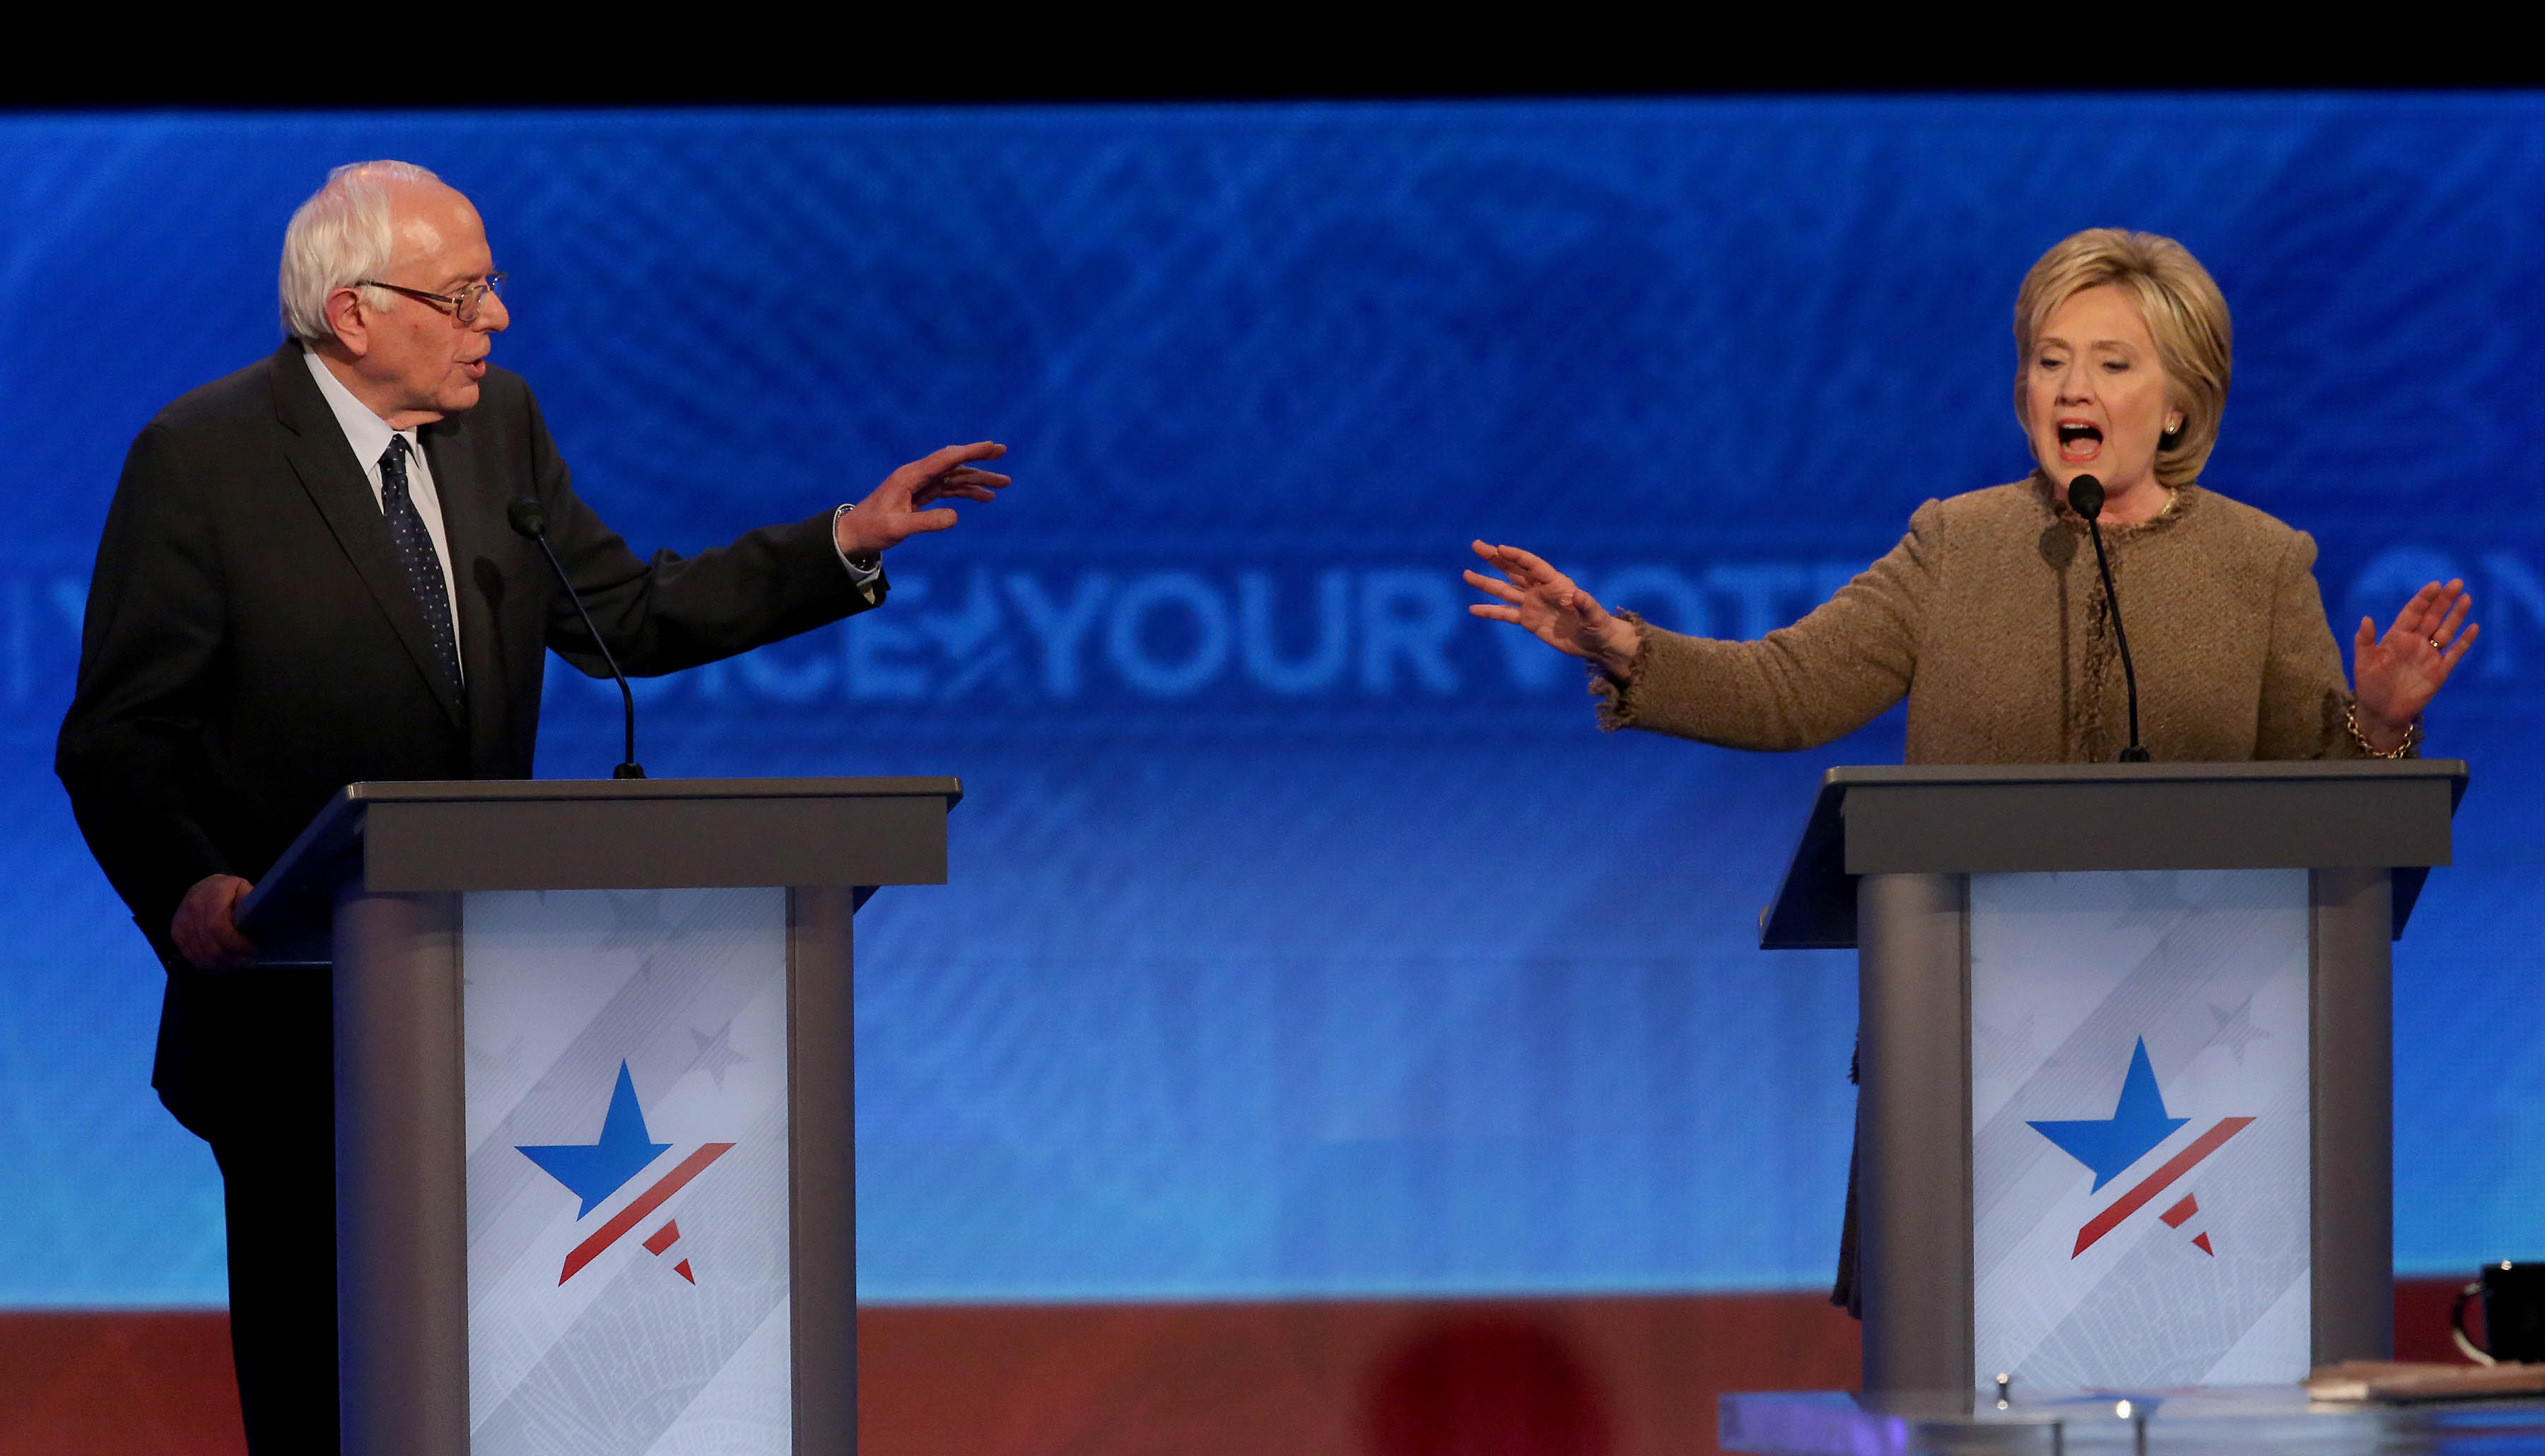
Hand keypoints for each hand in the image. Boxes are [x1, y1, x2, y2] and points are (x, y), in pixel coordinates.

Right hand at [172, 873, 255, 969]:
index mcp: (209, 897)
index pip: (218, 927)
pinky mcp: (177, 936)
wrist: (201, 889)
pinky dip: (212, 964)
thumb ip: (250, 900)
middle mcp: (191, 911)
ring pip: (203, 955)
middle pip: (211, 946)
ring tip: (241, 961)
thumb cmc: (227, 890)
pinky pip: (194, 958)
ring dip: (225, 963)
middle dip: (234, 956)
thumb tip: (258, 913)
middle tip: (251, 957)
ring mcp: (181, 925)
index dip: (236, 942)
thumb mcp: (242, 888)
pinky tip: (226, 962)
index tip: (252, 946)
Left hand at [834, 442, 1010, 557]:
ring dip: (977, 479)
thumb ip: (925, 522)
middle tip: (1002, 452)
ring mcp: (919, 485)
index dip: (969, 451)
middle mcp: (916, 476)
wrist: (854, 534)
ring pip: (954, 477)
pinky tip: (985, 497)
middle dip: (978, 458)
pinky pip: (948, 490)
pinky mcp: (921, 495)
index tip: (991, 445)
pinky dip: (967, 492)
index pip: (945, 459)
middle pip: (953, 462)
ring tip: (1003, 484)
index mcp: (909, 476)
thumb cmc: (872, 529)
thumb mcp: (897, 528)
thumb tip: (956, 517)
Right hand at [1464, 540, 1640, 678]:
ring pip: (1505, 590)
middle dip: (1495, 558)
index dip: (1516, 556)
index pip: (1532, 565)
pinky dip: (1490, 611)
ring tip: (1466, 574)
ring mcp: (1532, 604)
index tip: (1500, 548)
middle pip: (1514, 570)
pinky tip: (1473, 608)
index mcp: (1556, 583)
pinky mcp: (1528, 620)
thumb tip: (1579, 595)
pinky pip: (1505, 614)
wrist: (1594, 643)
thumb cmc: (1598, 626)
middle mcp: (1540, 589)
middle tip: (1477, 546)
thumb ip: (1587, 605)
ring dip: (1486, 582)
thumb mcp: (1595, 616)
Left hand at [2353, 578, 2477, 748]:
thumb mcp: (2363, 662)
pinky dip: (2464, 641)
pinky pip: (2454, 653)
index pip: (2412, 613)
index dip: (2423, 599)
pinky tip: (2473, 627)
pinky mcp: (2439, 671)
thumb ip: (2364, 641)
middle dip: (2443, 600)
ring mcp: (2429, 656)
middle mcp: (2416, 643)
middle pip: (2433, 617)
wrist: (2381, 712)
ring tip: (2466, 598)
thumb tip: (2366, 618)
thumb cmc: (2370, 685)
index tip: (2434, 585)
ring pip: (2446, 631)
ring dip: (2456, 615)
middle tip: (2456, 582)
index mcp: (2397, 637)